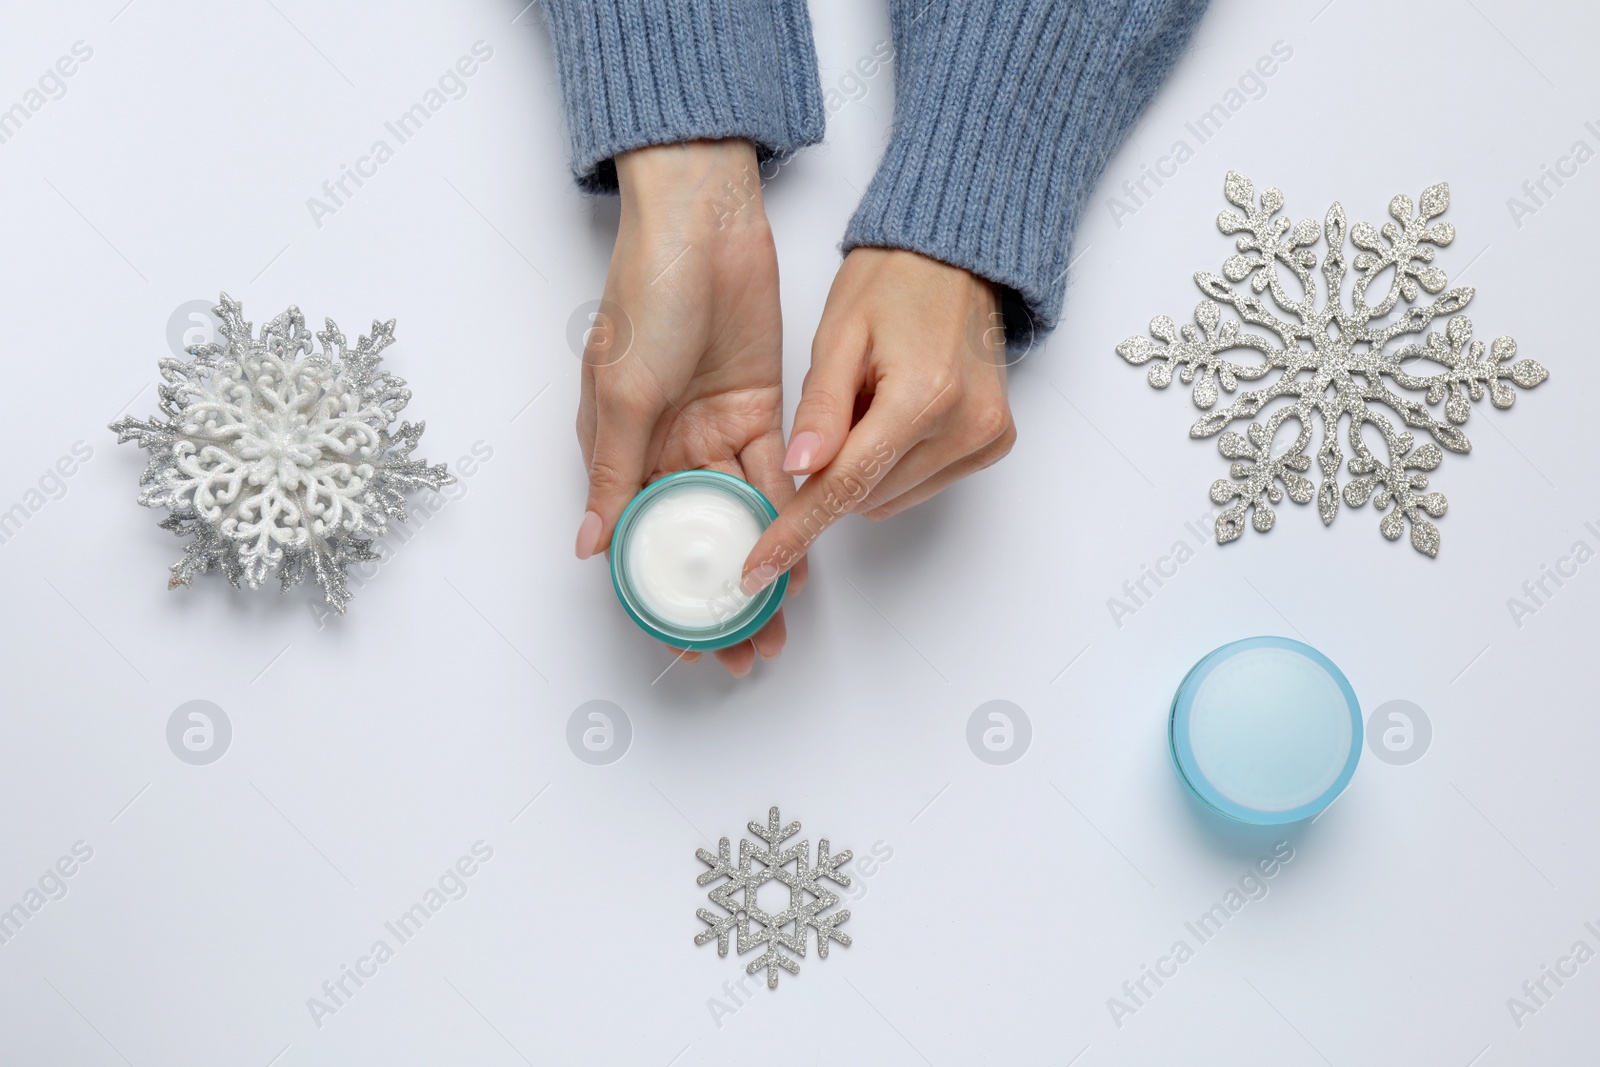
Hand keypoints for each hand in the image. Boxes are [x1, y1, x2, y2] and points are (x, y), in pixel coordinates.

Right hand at [573, 139, 803, 676]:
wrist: (705, 223)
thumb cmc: (647, 295)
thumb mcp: (621, 390)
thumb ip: (613, 470)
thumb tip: (590, 546)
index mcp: (618, 448)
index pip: (634, 541)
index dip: (655, 597)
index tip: (680, 648)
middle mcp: (667, 449)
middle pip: (693, 542)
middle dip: (717, 600)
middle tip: (744, 653)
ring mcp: (716, 433)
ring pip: (740, 519)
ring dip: (760, 570)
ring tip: (777, 626)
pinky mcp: (764, 412)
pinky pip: (777, 479)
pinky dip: (790, 519)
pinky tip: (803, 561)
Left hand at [741, 248, 1015, 592]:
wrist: (957, 257)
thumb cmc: (894, 282)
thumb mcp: (837, 335)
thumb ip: (819, 408)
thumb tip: (800, 472)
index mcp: (923, 395)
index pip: (845, 485)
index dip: (796, 529)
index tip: (760, 566)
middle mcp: (965, 425)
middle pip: (865, 495)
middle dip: (830, 472)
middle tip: (833, 411)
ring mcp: (986, 438)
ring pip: (889, 498)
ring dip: (863, 468)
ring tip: (870, 403)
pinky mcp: (994, 443)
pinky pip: (920, 485)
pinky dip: (894, 464)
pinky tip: (897, 414)